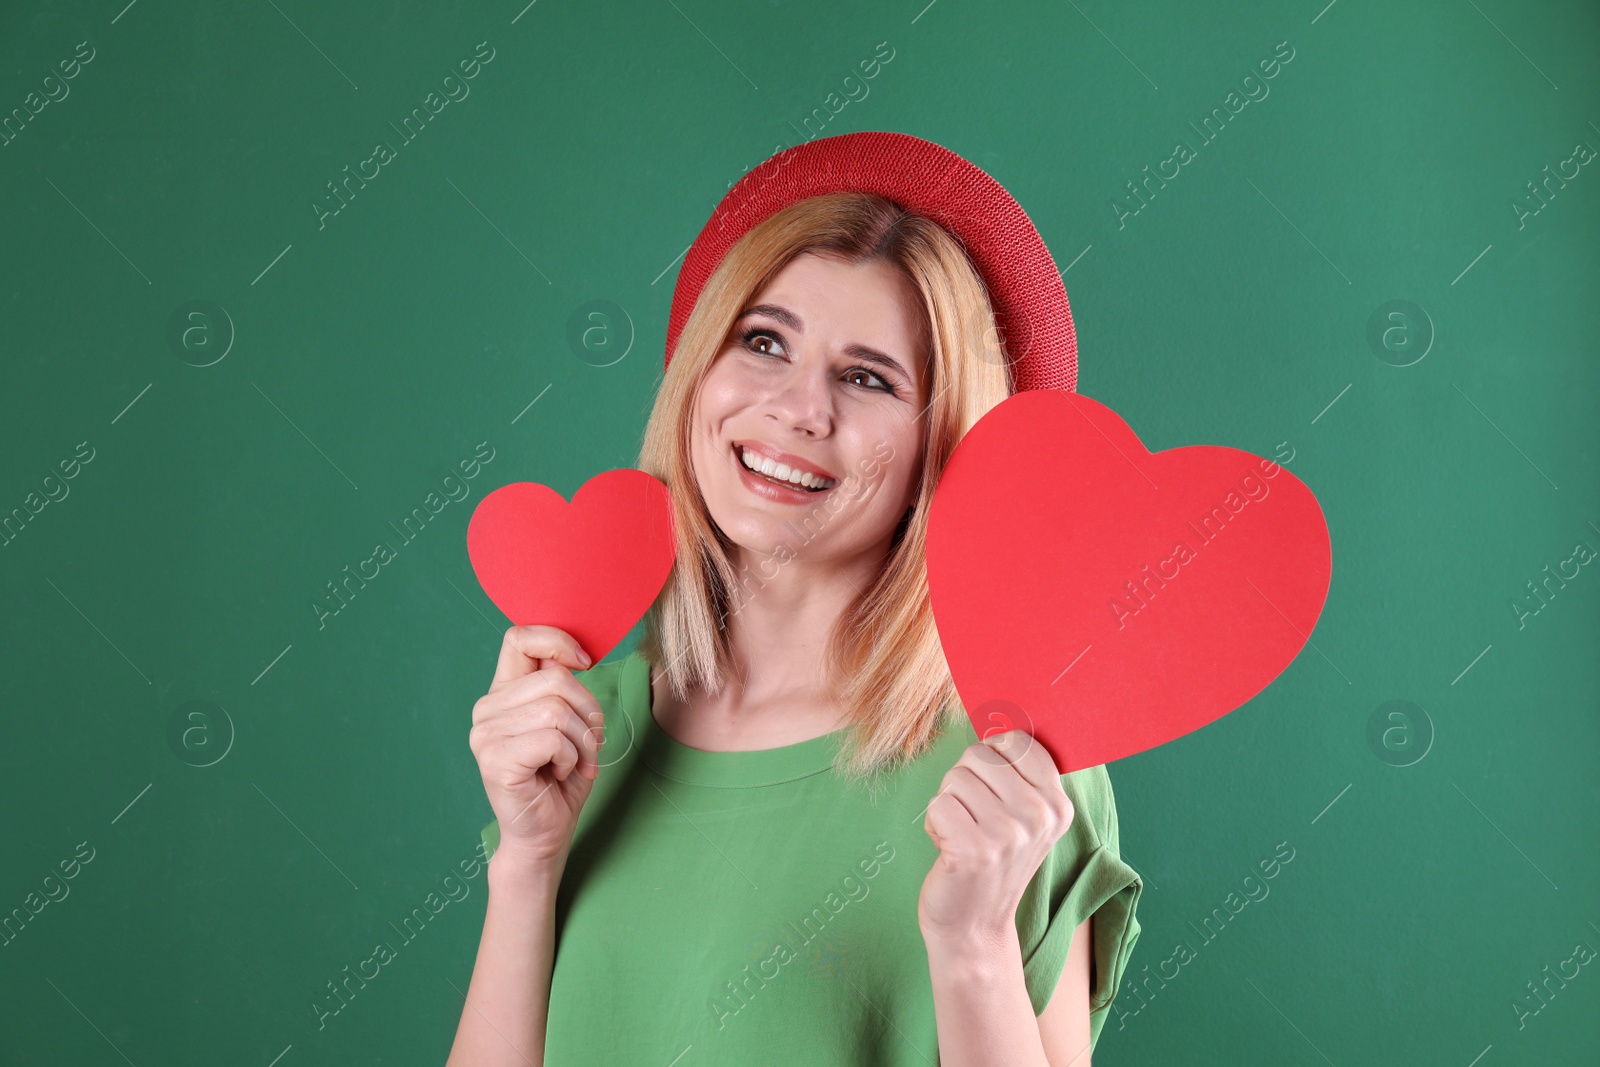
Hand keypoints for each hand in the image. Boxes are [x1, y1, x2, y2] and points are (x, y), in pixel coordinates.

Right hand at [468, 625, 605, 866]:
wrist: (545, 833)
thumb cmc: (560, 778)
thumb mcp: (569, 722)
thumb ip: (563, 687)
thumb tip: (578, 656)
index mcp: (503, 692)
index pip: (519, 638)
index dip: (557, 641)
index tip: (585, 663)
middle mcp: (487, 709)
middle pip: (556, 678)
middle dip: (588, 712)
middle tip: (589, 743)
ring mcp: (485, 735)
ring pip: (557, 710)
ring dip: (581, 740)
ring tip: (574, 761)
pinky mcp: (494, 760)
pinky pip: (552, 739)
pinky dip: (570, 758)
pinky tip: (559, 773)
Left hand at [918, 730, 1074, 945]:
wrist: (974, 925)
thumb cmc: (991, 859)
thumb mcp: (1023, 817)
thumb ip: (1019, 772)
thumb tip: (1000, 724)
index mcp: (1058, 804)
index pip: (1016, 741)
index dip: (992, 759)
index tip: (994, 791)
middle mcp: (1039, 817)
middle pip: (979, 755)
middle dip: (964, 783)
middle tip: (974, 819)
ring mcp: (1008, 835)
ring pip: (954, 779)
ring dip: (948, 806)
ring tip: (962, 836)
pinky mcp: (973, 850)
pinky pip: (937, 805)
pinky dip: (934, 825)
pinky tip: (949, 850)